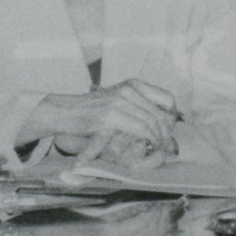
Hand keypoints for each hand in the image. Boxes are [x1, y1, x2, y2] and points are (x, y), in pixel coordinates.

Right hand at [34, 80, 180, 158]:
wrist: (64, 110)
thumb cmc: (90, 110)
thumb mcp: (117, 100)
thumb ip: (137, 105)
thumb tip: (165, 120)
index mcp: (133, 85)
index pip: (167, 99)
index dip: (172, 117)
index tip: (169, 131)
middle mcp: (128, 90)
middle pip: (160, 115)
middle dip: (166, 134)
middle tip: (166, 147)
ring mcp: (119, 102)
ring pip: (151, 124)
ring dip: (158, 140)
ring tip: (158, 150)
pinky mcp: (110, 116)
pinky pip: (139, 130)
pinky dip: (147, 141)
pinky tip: (146, 148)